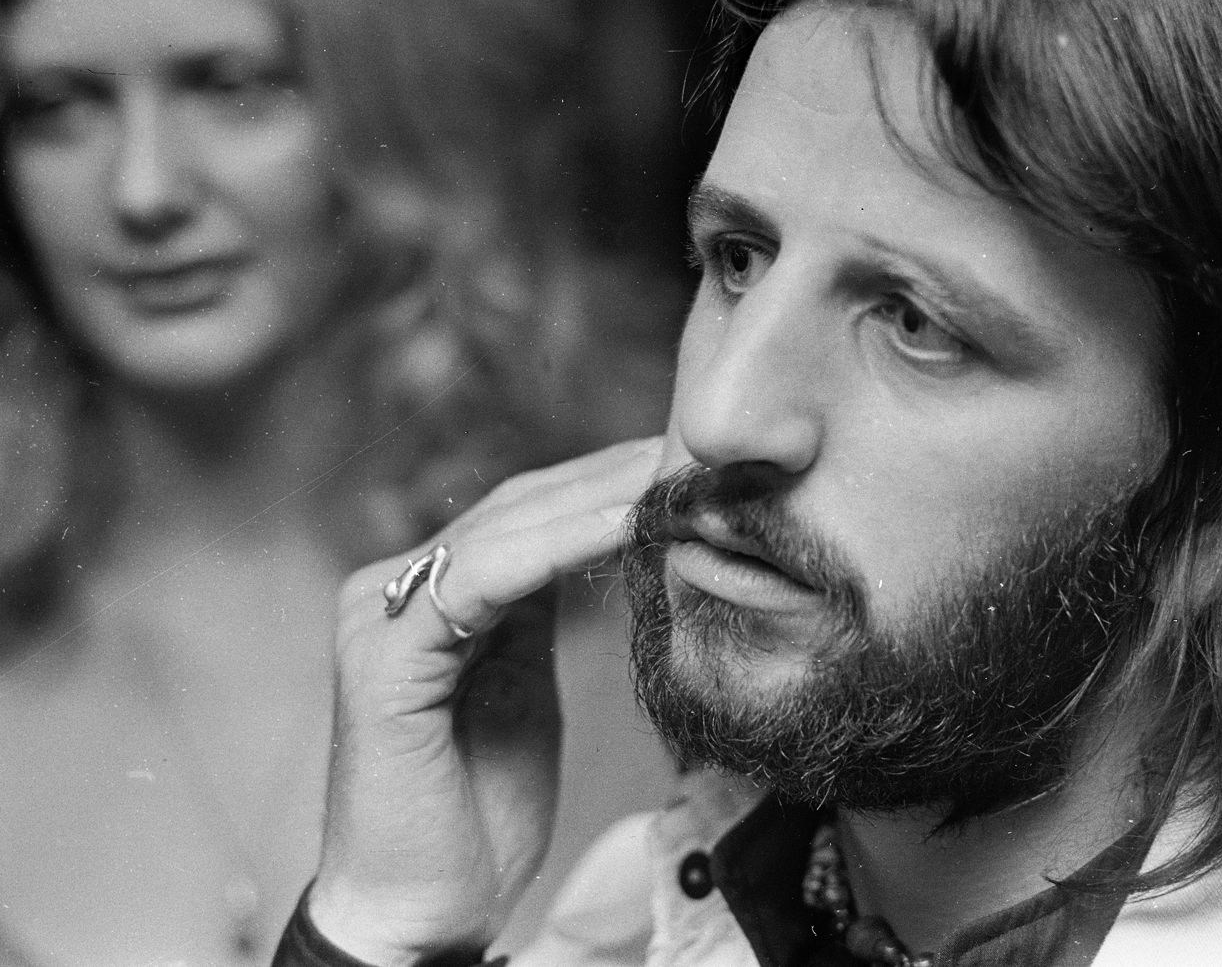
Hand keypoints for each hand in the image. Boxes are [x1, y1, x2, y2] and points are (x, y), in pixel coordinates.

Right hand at [305, 437, 662, 964]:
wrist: (423, 911)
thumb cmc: (476, 814)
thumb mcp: (524, 691)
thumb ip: (541, 618)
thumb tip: (607, 548)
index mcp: (429, 595)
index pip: (527, 512)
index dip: (609, 483)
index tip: (691, 468)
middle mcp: (395, 589)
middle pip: (518, 506)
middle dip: (613, 475)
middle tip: (697, 454)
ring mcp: (381, 616)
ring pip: (504, 528)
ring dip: (598, 497)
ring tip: (675, 479)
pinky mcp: (384, 656)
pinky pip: (482, 579)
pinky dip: (557, 546)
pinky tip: (624, 527)